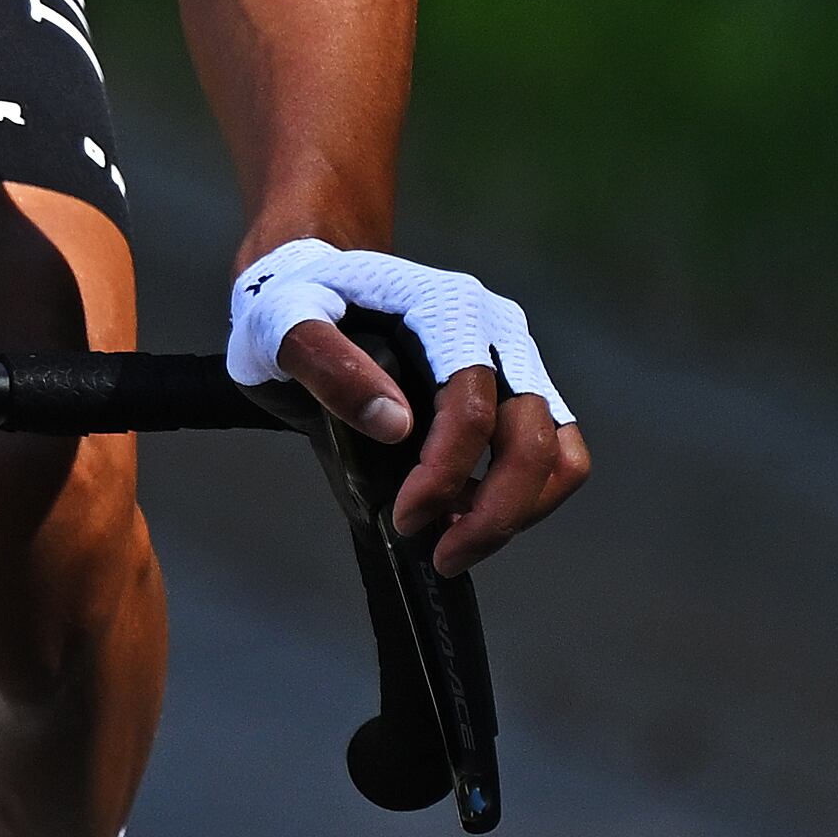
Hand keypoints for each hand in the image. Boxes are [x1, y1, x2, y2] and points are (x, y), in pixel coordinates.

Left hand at [227, 237, 591, 572]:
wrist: (311, 279)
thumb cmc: (293, 303)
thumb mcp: (281, 324)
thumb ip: (327, 365)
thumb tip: (394, 425)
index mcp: (445, 308)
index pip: (470, 406)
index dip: (443, 474)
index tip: (404, 520)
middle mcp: (496, 329)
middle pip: (531, 436)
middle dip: (494, 512)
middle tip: (442, 557)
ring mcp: (515, 357)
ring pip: (557, 449)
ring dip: (517, 510)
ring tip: (455, 544)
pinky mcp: (520, 386)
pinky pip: (556, 449)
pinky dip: (527, 495)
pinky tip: (469, 514)